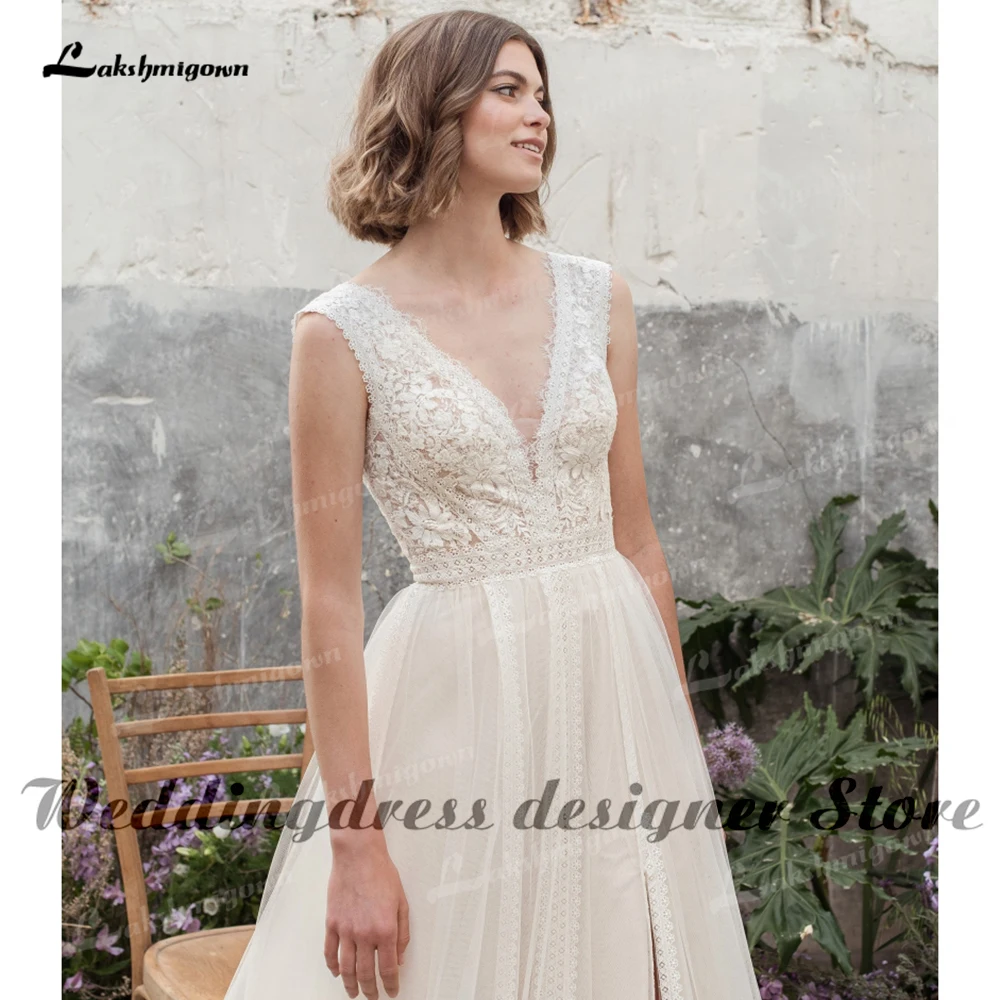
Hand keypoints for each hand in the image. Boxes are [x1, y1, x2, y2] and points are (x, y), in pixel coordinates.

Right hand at [325, 836, 409, 998]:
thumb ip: (403, 933)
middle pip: (365, 973)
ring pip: (346, 968)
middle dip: (370, 990)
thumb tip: (399, 957)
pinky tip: (336, 972)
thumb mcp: (402, 902)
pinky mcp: (332, 923)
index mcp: (385, 930)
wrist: (358, 856)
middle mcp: (365, 934)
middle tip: (373, 997)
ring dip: (350, 985)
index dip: (390, 984)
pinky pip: (330, 952)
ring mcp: (345, 930)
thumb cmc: (382, 873)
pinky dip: (332, 966)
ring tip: (354, 992)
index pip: (388, 968)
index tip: (392, 991)